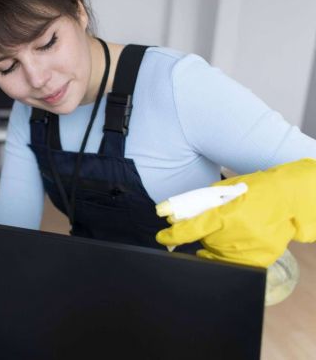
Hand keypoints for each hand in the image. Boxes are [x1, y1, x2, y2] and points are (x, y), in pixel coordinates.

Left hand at [156, 159, 315, 266]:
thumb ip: (201, 204)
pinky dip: (232, 253)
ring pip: (218, 254)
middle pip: (205, 243)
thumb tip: (177, 215)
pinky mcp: (259, 260)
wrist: (290, 199)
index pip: (191, 230)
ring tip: (232, 232)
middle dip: (205, 236)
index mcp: (226, 216)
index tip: (162, 238)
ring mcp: (249, 251)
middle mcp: (236, 237)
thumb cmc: (256, 190)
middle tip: (219, 225)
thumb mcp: (225, 191)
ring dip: (217, 246)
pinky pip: (235, 262)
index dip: (173, 235)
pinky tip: (240, 241)